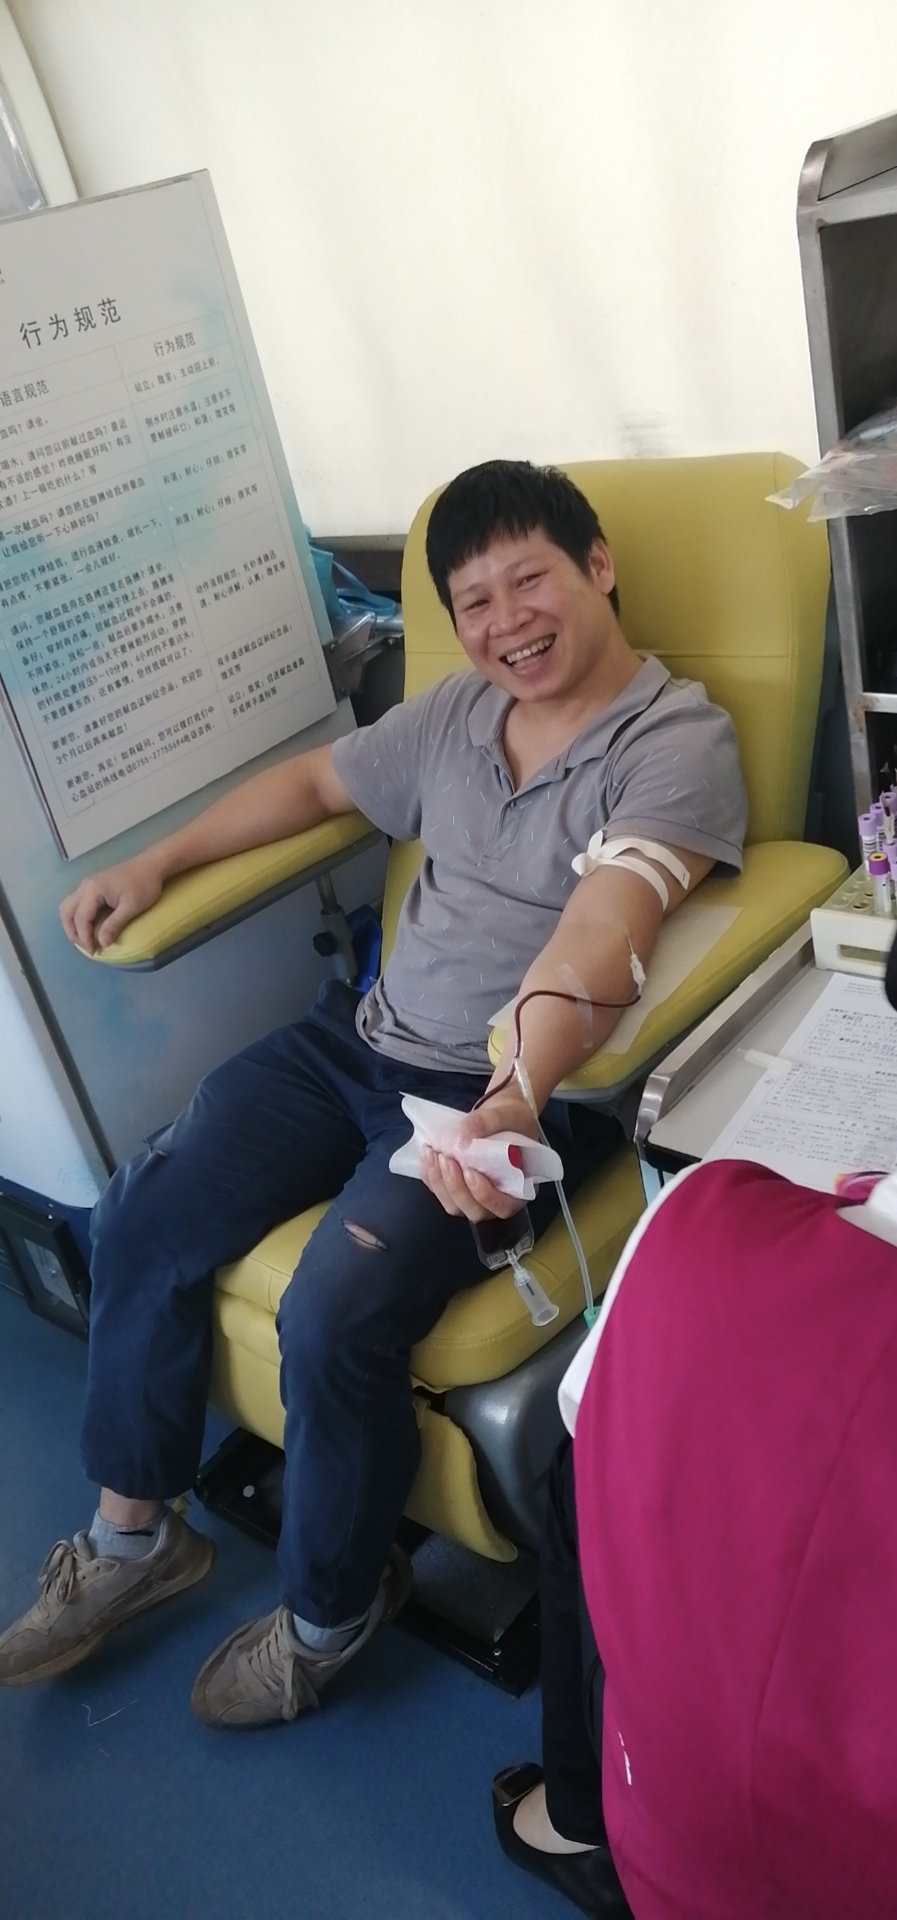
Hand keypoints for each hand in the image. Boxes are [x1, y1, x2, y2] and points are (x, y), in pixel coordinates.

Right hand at [59, 855, 164, 954]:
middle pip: (66, 911)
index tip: (94, 952)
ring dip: (72, 924)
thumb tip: (101, 943)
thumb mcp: (131, 907)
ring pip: (68, 906)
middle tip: (85, 946)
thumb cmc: (144, 885)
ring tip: (84, 938)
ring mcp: (87, 884)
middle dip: (73, 932)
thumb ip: (114, 925)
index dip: (84, 937)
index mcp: (92, 890)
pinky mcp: (92, 885)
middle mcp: (84, 886)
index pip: (81, 918)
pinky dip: (77, 916)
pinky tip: (88, 926)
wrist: (151, 864)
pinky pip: (76, 903)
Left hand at [419, 1090, 538, 1222]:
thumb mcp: (509, 1113)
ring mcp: (474, 1196)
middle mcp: (497, 1198)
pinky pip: (440, 1192)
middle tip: (445, 1158)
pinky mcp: (456, 1187)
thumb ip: (489, 1121)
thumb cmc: (513, 1119)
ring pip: (454, 1206)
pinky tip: (426, 1156)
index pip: (503, 1207)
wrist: (499, 1115)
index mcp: (518, 1187)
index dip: (485, 1195)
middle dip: (456, 1187)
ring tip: (431, 1153)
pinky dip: (430, 1177)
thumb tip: (463, 1134)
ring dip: (439, 1183)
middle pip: (474, 1211)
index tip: (470, 1172)